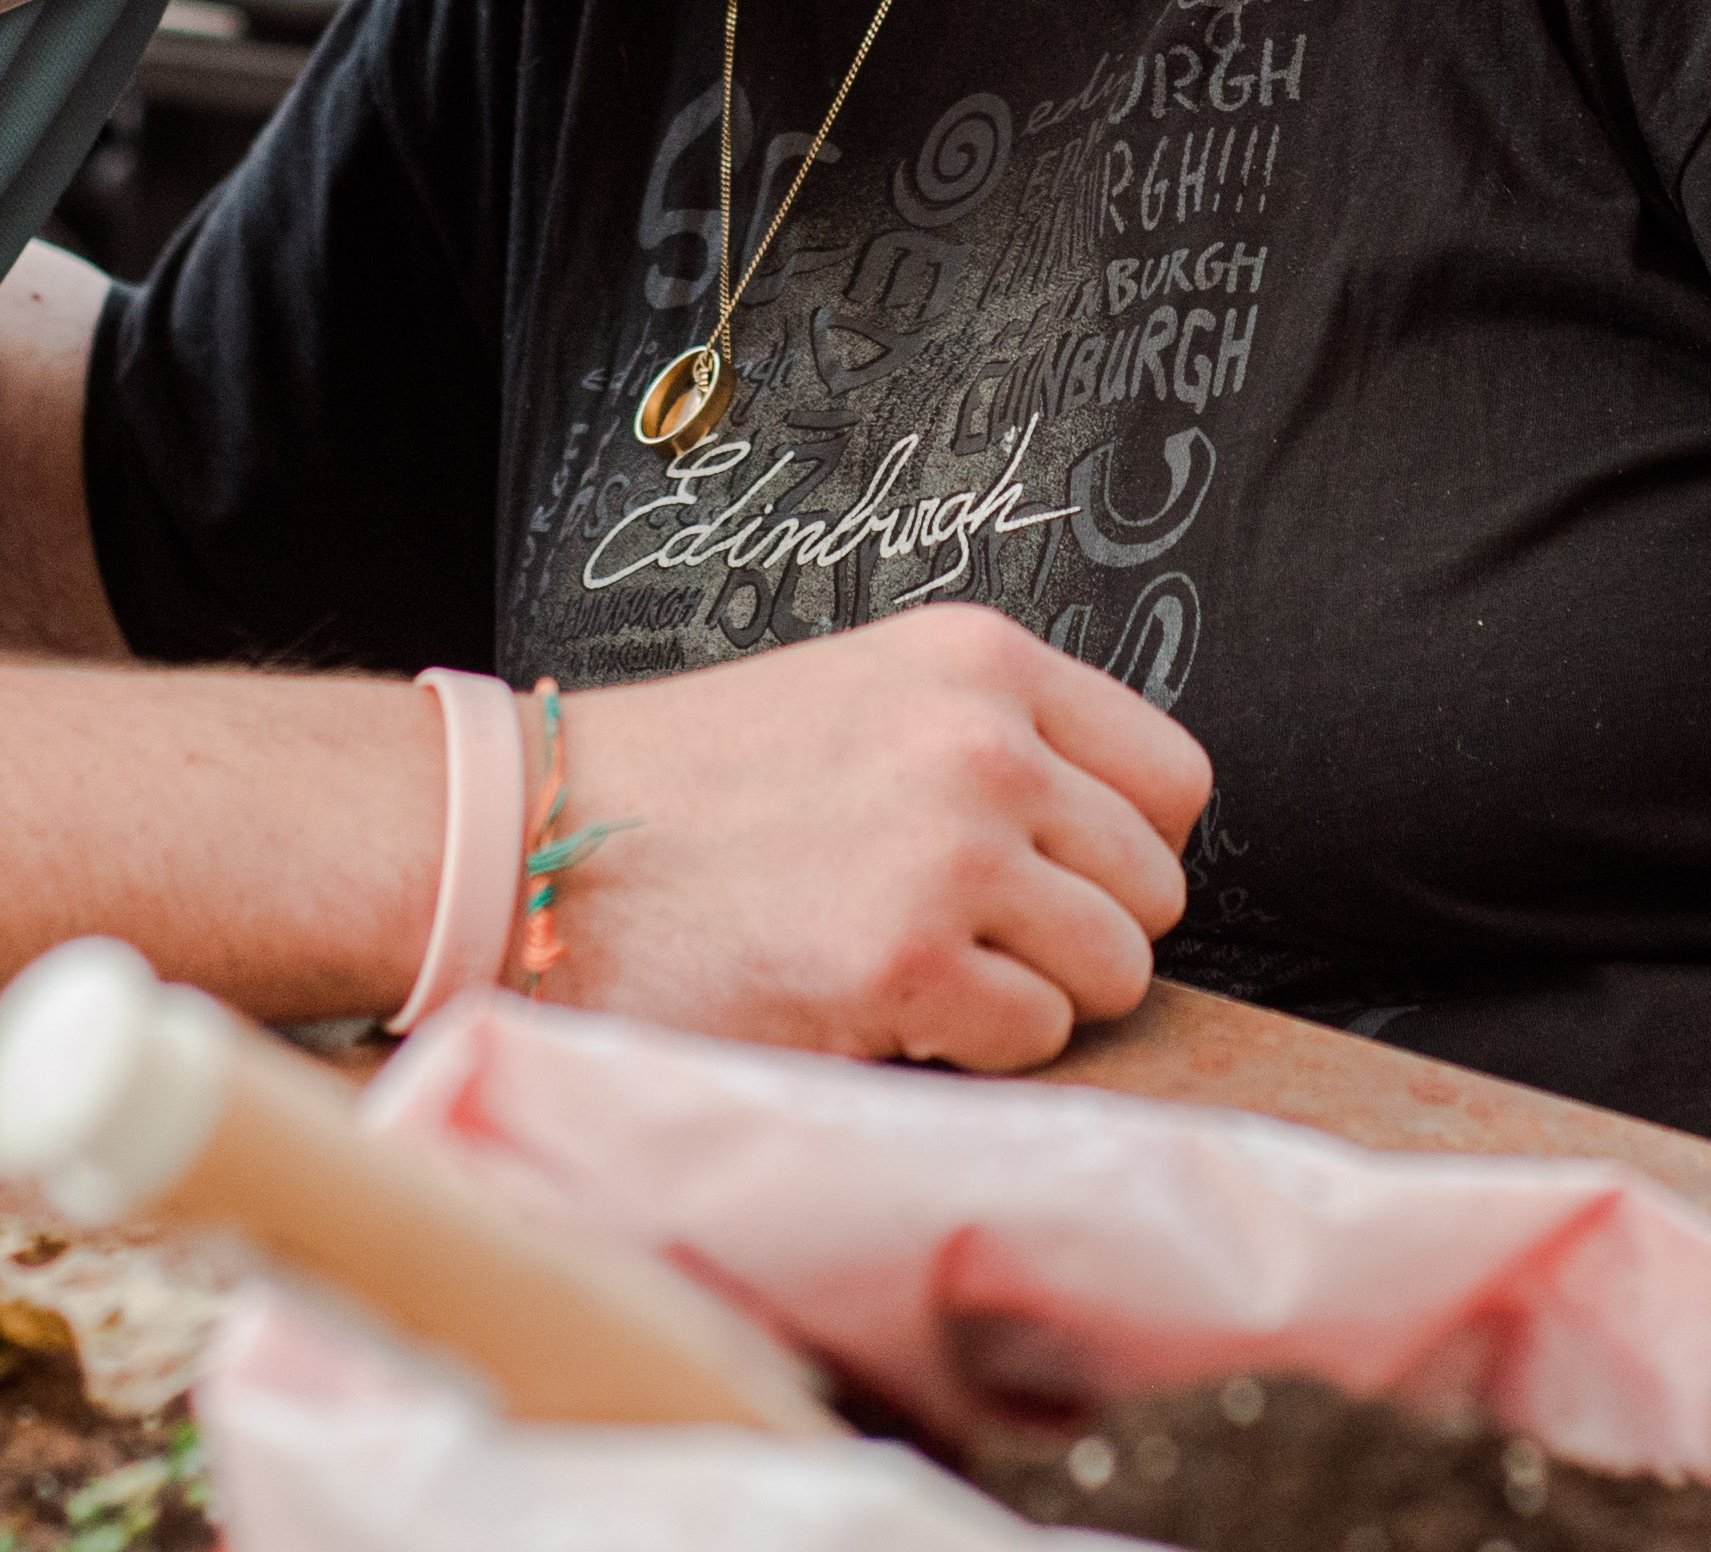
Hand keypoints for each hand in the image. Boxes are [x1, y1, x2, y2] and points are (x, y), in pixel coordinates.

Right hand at [533, 603, 1209, 1071]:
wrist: (536, 840)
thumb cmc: (685, 789)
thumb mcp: (861, 696)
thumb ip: (988, 742)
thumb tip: (1103, 846)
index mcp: (980, 661)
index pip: (1174, 778)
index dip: (1120, 848)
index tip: (1049, 877)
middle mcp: (984, 742)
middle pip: (1155, 886)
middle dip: (1077, 933)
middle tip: (967, 941)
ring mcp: (952, 850)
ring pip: (1114, 970)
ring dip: (1030, 996)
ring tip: (919, 972)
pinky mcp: (905, 960)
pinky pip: (1034, 1036)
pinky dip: (970, 1048)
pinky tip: (876, 1004)